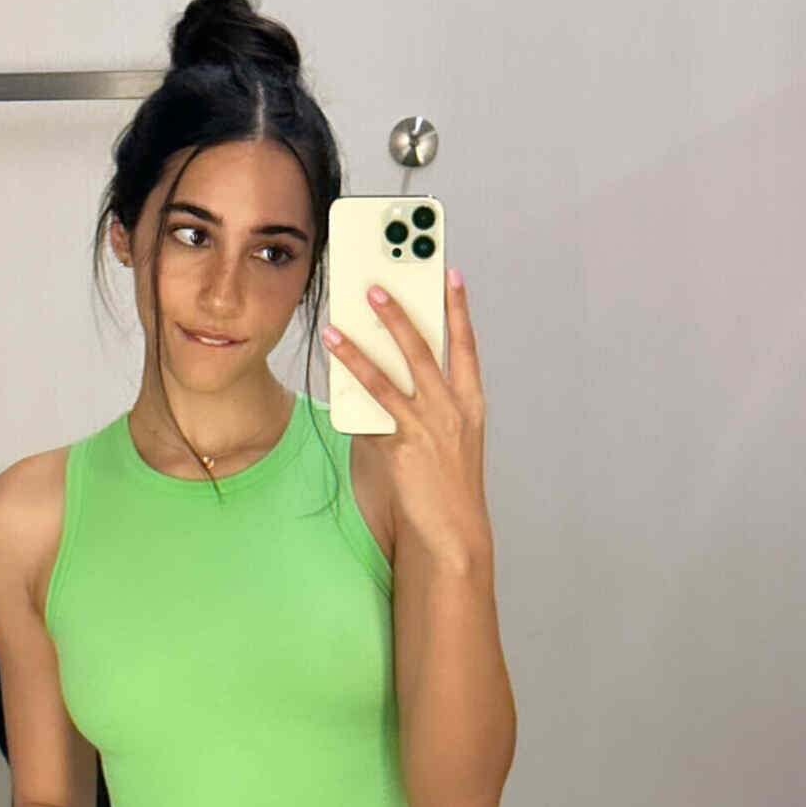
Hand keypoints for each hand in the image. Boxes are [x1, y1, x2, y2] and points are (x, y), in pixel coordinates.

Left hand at [322, 269, 491, 560]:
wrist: (453, 531)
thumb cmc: (447, 484)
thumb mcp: (449, 437)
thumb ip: (424, 404)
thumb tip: (384, 377)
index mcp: (470, 403)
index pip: (466, 345)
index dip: (459, 309)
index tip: (451, 275)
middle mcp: (453, 408)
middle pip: (424, 349)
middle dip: (399, 314)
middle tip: (377, 288)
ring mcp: (429, 426)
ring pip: (392, 374)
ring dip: (364, 345)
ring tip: (341, 322)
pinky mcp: (404, 446)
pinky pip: (374, 409)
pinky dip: (353, 383)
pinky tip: (335, 364)